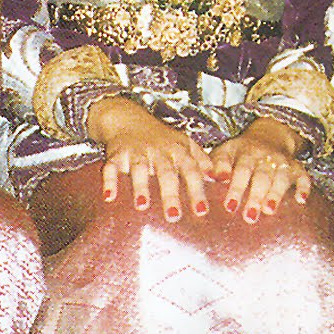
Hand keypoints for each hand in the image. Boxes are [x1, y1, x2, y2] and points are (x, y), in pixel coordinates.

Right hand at [87, 95, 212, 221]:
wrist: (127, 117)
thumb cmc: (160, 138)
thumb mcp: (184, 144)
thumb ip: (203, 161)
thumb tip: (224, 179)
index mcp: (177, 150)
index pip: (190, 170)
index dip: (196, 190)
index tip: (202, 211)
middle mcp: (157, 151)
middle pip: (165, 172)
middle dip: (169, 193)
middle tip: (173, 216)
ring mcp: (136, 151)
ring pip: (139, 167)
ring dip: (140, 185)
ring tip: (142, 205)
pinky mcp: (116, 154)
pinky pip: (111, 167)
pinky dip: (109, 181)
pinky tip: (109, 197)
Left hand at [209, 117, 310, 222]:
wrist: (269, 136)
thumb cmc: (241, 152)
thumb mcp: (226, 151)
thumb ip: (217, 164)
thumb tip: (211, 177)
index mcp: (244, 152)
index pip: (239, 170)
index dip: (235, 187)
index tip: (229, 206)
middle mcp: (264, 156)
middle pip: (260, 176)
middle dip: (254, 196)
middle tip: (249, 217)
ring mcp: (282, 162)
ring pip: (280, 177)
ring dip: (275, 194)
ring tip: (268, 210)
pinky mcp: (297, 168)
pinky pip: (303, 177)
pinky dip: (303, 188)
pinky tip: (301, 201)